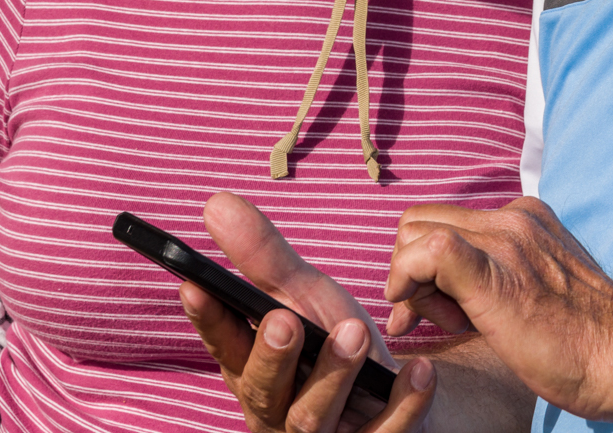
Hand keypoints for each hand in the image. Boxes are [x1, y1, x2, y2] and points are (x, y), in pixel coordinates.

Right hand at [183, 192, 435, 432]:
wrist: (404, 394)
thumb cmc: (341, 344)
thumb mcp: (307, 296)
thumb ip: (264, 258)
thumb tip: (215, 203)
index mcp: (255, 371)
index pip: (223, 347)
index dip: (208, 320)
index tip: (194, 284)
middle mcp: (280, 411)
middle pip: (262, 392)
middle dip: (270, 357)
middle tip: (285, 320)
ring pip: (314, 418)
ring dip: (333, 375)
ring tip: (355, 330)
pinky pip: (386, 432)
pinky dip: (403, 403)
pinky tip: (418, 368)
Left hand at [385, 197, 612, 421]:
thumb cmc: (588, 342)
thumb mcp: (544, 289)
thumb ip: (506, 274)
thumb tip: (454, 292)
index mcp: (526, 220)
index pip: (448, 219)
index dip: (427, 263)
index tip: (439, 309)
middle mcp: (512, 219)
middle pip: (421, 220)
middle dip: (411, 270)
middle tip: (436, 317)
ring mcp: (503, 240)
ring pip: (414, 231)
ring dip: (410, 281)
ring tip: (447, 323)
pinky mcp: (491, 271)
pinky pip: (425, 252)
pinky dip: (404, 280)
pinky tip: (415, 314)